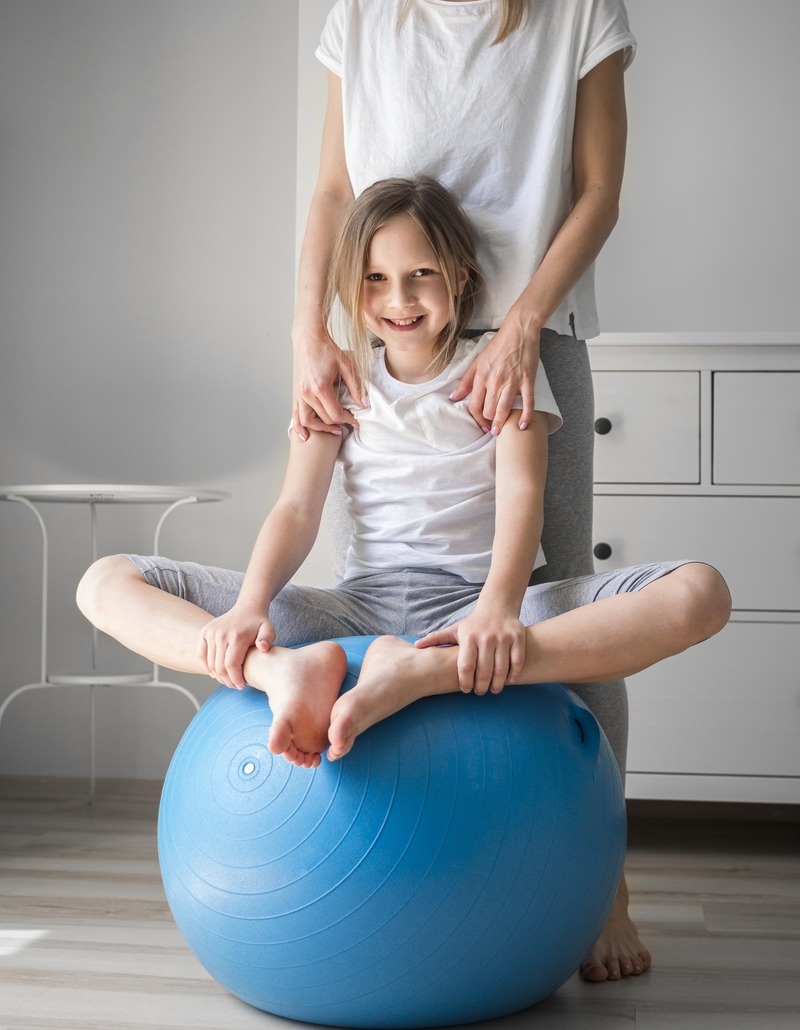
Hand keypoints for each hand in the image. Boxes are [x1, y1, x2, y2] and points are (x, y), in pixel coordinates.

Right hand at [198, 608, 274, 689]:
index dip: (235, 679)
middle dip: (227, 680)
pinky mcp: (205, 632)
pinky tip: (215, 673)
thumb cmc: (259, 623)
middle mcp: (221, 634)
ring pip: (210, 663)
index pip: (231, 665)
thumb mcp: (269, 629)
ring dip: (218, 676)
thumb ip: (267, 639)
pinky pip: (201, 654)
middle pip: (219, 667)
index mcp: (237, 636)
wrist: (247, 608)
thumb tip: (263, 648)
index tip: (242, 686)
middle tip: (235, 685)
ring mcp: (211, 633)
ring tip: (228, 680)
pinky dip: (207, 666)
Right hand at [292, 326, 363, 439]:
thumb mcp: (346, 366)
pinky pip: (295, 415)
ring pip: (308, 421)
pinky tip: (305, 436)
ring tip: (333, 431)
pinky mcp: (295, 392)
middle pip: (324, 418)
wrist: (308, 338)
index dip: (348, 419)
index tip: (356, 419)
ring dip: (320, 429)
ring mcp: (299, 394)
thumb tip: (364, 404)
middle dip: (338, 423)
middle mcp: (307, 393)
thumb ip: (356, 387)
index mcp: (321, 387)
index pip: (335, 414)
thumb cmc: (326, 349)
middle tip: (349, 423)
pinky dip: (299, 427)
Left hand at [415, 611, 527, 695]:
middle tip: (480, 692)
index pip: (465, 666)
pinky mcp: (517, 637)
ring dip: (497, 683)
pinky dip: (514, 673)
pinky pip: (517, 660)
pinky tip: (509, 680)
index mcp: (469, 638)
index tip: (465, 690)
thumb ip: (436, 639)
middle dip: (481, 686)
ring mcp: (503, 637)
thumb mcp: (454, 630)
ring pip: (501, 668)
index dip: (465, 681)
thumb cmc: (473, 624)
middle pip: (483, 670)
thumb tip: (415, 646)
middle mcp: (486, 637)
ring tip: (493, 689)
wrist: (497, 607)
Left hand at [450, 316, 539, 434]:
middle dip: (489, 422)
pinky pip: (527, 402)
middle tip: (492, 429)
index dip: (477, 419)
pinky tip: (523, 426)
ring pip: (504, 409)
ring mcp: (512, 381)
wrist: (519, 331)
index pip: (475, 406)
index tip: (481, 426)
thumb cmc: (498, 345)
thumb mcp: (477, 361)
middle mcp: (495, 381)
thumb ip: (466, 381)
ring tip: (501, 431)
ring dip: (501, 423)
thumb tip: (453, 397)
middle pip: (488, 411)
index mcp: (481, 377)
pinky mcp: (527, 380)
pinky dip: (525, 416)